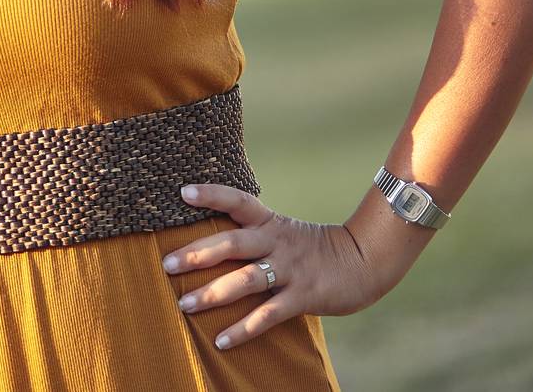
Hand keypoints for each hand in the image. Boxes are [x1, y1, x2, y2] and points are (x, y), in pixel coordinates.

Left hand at [162, 183, 392, 349]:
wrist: (364, 261)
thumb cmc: (312, 248)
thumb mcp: (282, 231)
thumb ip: (251, 234)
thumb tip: (205, 242)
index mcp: (270, 222)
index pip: (238, 201)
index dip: (212, 195)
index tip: (184, 192)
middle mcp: (277, 242)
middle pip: (233, 243)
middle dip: (198, 253)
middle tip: (167, 264)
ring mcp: (290, 270)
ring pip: (246, 280)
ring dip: (213, 293)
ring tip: (184, 304)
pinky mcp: (303, 296)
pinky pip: (267, 315)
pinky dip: (243, 329)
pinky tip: (220, 341)